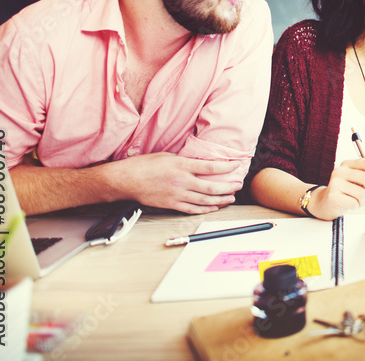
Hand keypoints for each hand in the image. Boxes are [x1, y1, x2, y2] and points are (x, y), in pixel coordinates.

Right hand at [107, 153, 241, 213]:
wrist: (126, 180)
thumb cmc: (144, 165)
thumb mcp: (167, 156)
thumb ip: (184, 160)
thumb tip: (199, 162)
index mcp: (181, 166)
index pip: (210, 167)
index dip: (226, 167)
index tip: (236, 166)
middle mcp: (181, 181)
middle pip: (211, 187)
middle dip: (228, 187)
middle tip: (238, 185)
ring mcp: (177, 195)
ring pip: (204, 200)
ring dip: (220, 200)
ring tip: (231, 198)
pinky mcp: (171, 204)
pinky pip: (192, 209)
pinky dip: (205, 209)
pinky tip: (214, 207)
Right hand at [309, 158, 364, 219]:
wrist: (324, 203)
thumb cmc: (343, 192)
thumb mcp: (354, 180)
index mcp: (346, 164)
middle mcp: (339, 171)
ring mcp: (335, 183)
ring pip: (361, 192)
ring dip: (363, 200)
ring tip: (357, 200)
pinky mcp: (333, 196)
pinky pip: (354, 202)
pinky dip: (356, 206)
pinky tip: (350, 204)